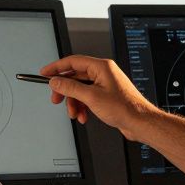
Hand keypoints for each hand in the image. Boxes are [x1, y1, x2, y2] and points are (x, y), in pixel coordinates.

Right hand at [39, 55, 156, 140]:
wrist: (139, 122)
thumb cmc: (124, 108)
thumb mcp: (91, 97)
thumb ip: (70, 87)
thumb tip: (56, 81)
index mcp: (101, 67)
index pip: (73, 62)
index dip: (56, 67)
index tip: (45, 73)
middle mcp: (103, 73)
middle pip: (75, 77)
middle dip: (65, 90)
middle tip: (56, 99)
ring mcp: (104, 84)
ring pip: (80, 89)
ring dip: (74, 102)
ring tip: (74, 113)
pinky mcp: (105, 95)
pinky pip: (87, 97)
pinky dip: (82, 107)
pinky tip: (83, 116)